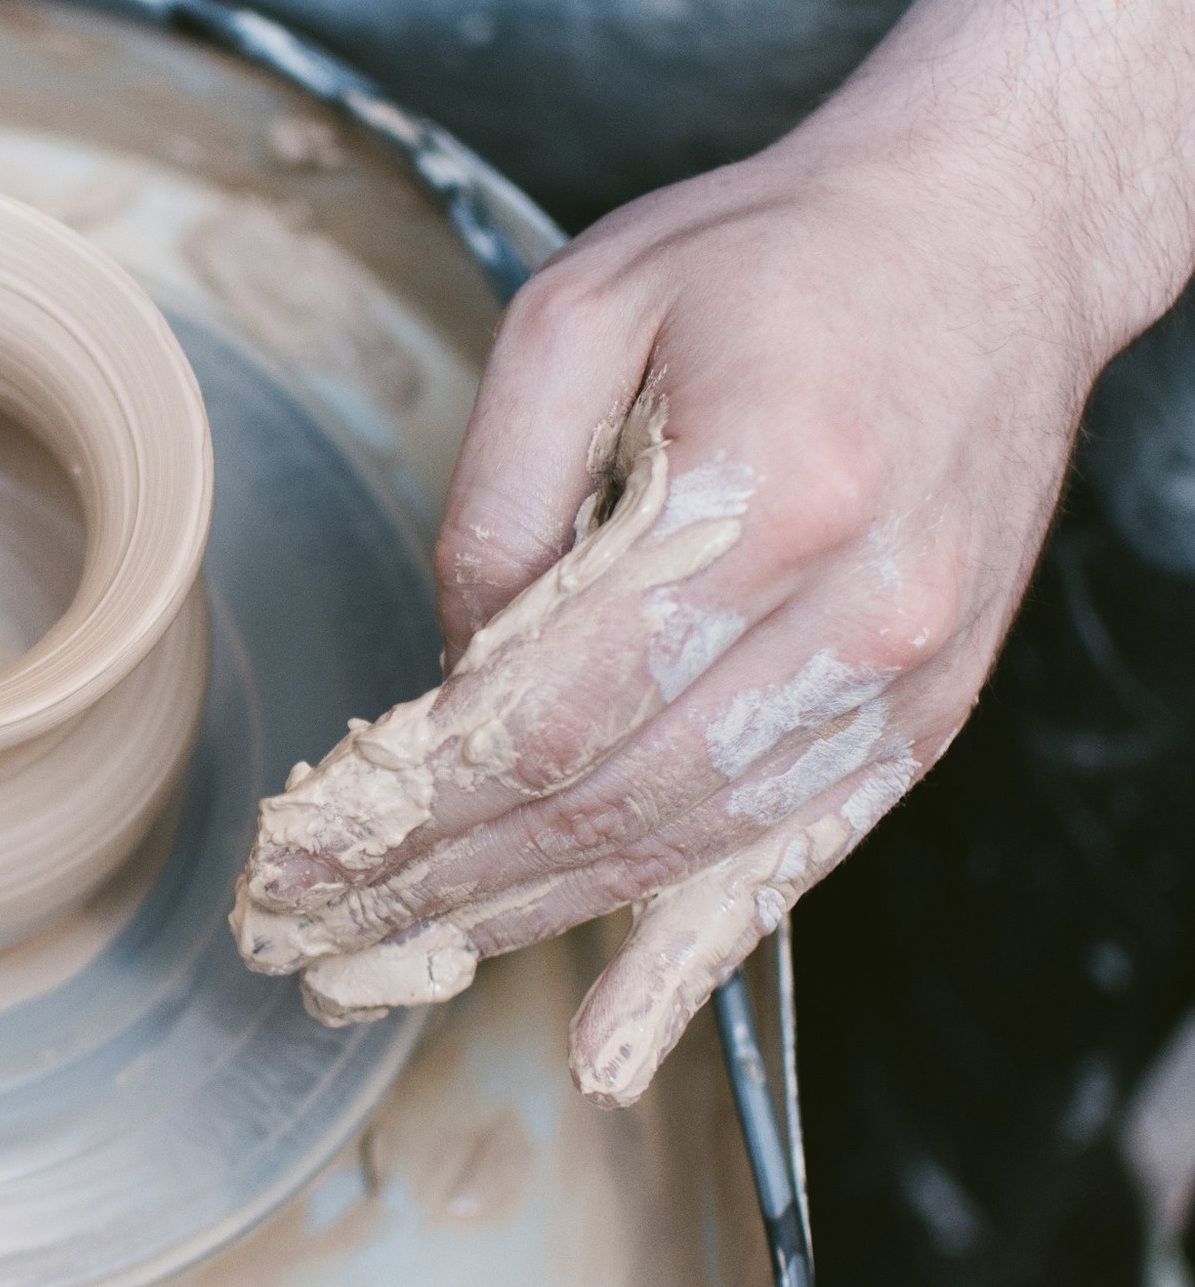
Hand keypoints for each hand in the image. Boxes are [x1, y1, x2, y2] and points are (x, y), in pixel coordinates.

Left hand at [232, 0, 1194, 1102]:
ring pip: (681, 853)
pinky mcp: (925, 714)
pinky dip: (689, 964)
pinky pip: (792, 867)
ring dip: (523, 927)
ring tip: (390, 965)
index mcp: (764, 496)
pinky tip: (608, 1049)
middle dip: (434, 884)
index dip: (405, 803)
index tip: (294, 853)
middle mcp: (852, 611)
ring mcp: (903, 678)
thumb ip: (501, 504)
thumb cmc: (777, 259)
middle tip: (302, 933)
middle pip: (601, 805)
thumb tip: (449, 673)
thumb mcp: (585, 314)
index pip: (542, 711)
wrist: (990, 237)